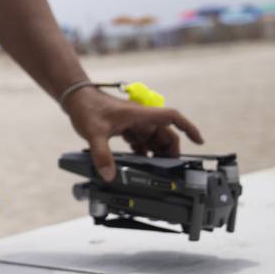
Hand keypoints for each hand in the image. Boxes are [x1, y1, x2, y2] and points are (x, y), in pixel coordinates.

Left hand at [63, 87, 203, 181]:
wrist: (75, 98)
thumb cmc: (88, 108)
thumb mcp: (94, 133)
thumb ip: (102, 155)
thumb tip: (109, 175)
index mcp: (141, 115)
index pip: (173, 117)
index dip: (188, 128)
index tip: (199, 140)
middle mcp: (141, 118)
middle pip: (165, 134)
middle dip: (170, 151)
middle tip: (169, 170)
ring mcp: (134, 123)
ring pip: (153, 139)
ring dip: (156, 153)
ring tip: (155, 170)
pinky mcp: (125, 127)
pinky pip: (140, 141)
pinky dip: (142, 151)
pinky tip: (137, 161)